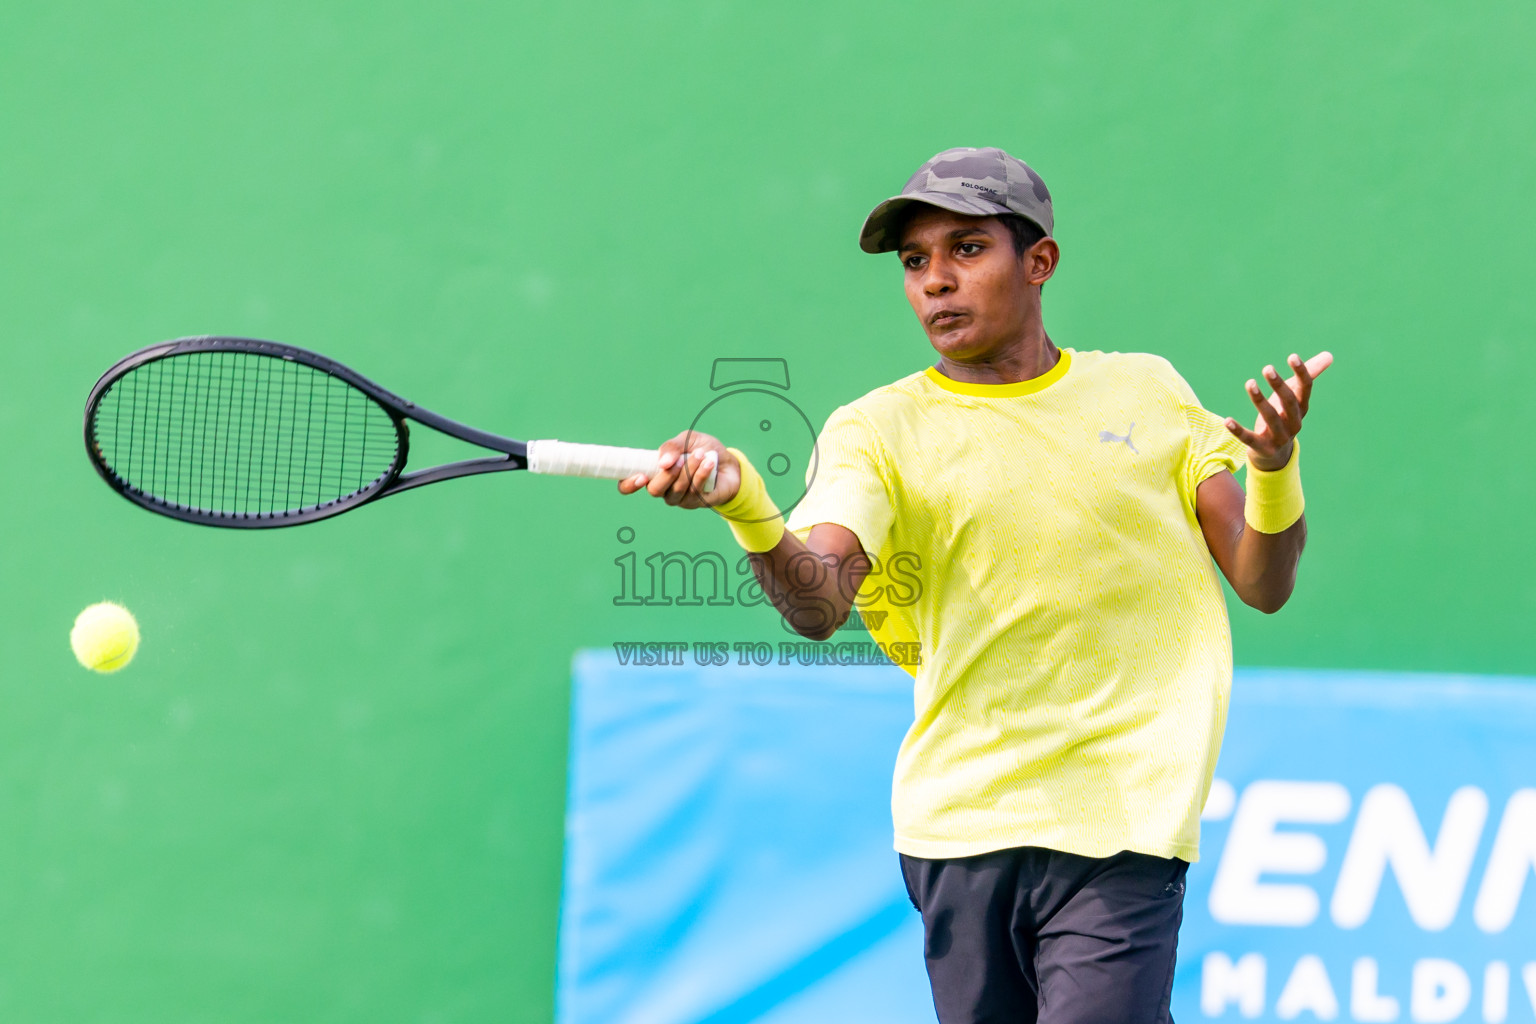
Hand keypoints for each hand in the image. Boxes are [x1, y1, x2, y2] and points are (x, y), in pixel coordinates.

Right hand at [615, 430, 740, 508]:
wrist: (729, 461)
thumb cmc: (703, 450)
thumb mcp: (687, 440)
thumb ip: (671, 446)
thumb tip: (662, 462)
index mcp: (653, 473)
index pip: (628, 486)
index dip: (629, 484)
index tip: (641, 476)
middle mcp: (663, 489)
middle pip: (655, 490)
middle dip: (668, 474)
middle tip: (682, 459)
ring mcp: (679, 498)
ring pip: (677, 490)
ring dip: (689, 471)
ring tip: (701, 455)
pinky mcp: (697, 503)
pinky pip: (695, 493)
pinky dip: (702, 475)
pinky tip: (710, 463)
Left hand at [1224, 351, 1332, 470]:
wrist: (1276, 455)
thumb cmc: (1284, 417)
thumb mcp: (1294, 398)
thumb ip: (1309, 376)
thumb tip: (1329, 355)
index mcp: (1302, 408)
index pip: (1305, 389)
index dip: (1301, 373)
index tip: (1292, 356)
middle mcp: (1294, 423)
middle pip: (1289, 402)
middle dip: (1279, 385)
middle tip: (1267, 368)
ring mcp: (1279, 437)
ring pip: (1270, 418)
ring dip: (1259, 400)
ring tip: (1250, 382)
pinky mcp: (1262, 448)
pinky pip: (1249, 439)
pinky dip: (1238, 430)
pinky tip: (1227, 420)